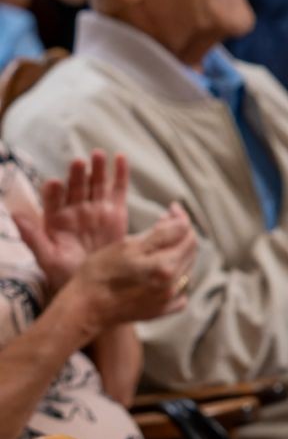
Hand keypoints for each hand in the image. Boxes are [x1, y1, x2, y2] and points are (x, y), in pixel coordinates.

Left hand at [13, 151, 129, 297]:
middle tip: (78, 162)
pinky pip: (118, 189)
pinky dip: (120, 173)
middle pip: (76, 186)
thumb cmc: (67, 273)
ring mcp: (97, 209)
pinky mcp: (116, 211)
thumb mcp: (47, 258)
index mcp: (55, 219)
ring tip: (98, 155)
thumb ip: (32, 237)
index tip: (53, 184)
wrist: (97, 284)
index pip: (52, 200)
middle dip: (76, 174)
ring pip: (96, 183)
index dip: (53, 191)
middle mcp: (76, 210)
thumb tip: (15, 215)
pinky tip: (120, 158)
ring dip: (97, 168)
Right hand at [58, 204, 197, 335]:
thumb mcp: (126, 246)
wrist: (84, 309)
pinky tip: (164, 271)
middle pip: (190, 249)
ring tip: (162, 244)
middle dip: (181, 233)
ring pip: (187, 266)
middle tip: (165, 222)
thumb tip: (179, 220)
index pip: (186, 233)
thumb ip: (159, 233)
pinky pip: (183, 289)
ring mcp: (169, 299)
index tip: (172, 209)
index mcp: (164, 265)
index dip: (180, 217)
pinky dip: (178, 277)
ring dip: (180, 252)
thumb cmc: (100, 274)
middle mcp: (172, 283)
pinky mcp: (164, 310)